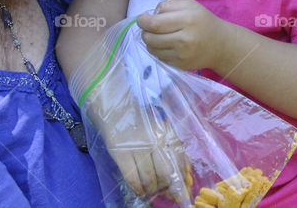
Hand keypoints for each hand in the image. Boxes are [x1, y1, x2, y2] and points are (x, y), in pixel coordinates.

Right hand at [81, 56, 190, 199]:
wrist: (114, 103)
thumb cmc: (138, 115)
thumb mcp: (159, 125)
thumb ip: (171, 142)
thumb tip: (183, 167)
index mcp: (166, 132)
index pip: (179, 160)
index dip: (181, 178)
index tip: (182, 191)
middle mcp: (156, 140)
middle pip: (166, 172)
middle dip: (168, 187)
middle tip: (166, 193)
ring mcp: (138, 146)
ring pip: (150, 177)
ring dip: (151, 189)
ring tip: (151, 191)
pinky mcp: (121, 152)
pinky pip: (132, 177)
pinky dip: (137, 188)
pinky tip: (139, 191)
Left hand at [137, 0, 228, 70]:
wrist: (220, 45)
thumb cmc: (203, 21)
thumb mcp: (189, 5)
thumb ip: (168, 5)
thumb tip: (150, 15)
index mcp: (187, 20)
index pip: (155, 23)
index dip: (143, 21)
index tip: (142, 18)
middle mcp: (184, 39)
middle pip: (150, 37)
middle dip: (144, 31)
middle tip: (148, 27)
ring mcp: (182, 55)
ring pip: (152, 49)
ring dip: (149, 41)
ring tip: (157, 35)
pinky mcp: (180, 65)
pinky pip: (159, 57)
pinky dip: (158, 50)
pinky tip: (166, 44)